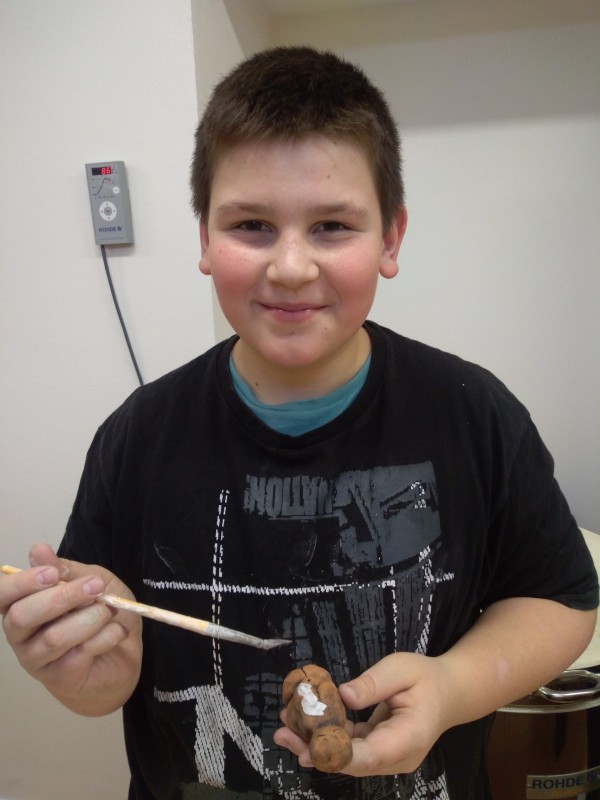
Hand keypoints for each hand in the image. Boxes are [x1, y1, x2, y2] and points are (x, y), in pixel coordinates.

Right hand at [1, 542, 141, 714]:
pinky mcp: (59, 678)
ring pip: (53, 638)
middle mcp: (20, 633)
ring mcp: (36, 659)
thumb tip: (38, 550)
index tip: (52, 573)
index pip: (1, 594)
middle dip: (62, 598)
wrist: (125, 652)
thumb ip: (66, 569)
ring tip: (109, 611)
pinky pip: (79, 654)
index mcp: (22, 603)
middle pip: (21, 617)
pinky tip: (115, 631)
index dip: (21, 583)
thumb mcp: (91, 580)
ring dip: (90, 618)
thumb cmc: (101, 613)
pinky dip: (105, 636)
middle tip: (95, 587)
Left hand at [274, 652, 450, 775]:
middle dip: (315, 748)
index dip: (338, 754)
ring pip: (347, 758)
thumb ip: (374, 682)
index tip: (309, 745)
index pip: (371, 755)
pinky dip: (326, 736)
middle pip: (352, 761)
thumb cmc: (426, 678)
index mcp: (409, 738)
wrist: (449, 693)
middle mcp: (396, 757)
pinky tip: (304, 723)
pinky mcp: (377, 750)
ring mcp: (387, 757)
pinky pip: (349, 748)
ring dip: (315, 743)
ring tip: (283, 726)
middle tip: (282, 732)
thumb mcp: (402, 668)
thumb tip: (342, 694)